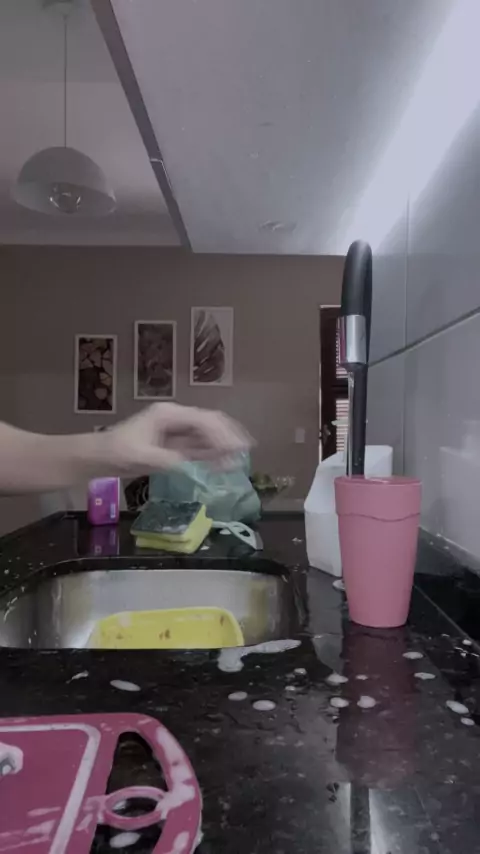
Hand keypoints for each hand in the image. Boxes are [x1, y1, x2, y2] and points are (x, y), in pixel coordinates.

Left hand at [105, 403, 251, 474]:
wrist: (100, 456)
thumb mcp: (142, 457)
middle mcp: (175, 418)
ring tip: (240, 457)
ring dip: (223, 444)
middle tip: (246, 449)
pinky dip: (212, 453)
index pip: (201, 420)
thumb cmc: (117, 452)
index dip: (221, 433)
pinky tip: (224, 462)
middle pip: (209, 422)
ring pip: (206, 434)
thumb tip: (190, 465)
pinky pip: (198, 446)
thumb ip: (167, 460)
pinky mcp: (174, 444)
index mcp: (168, 414)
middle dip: (228, 435)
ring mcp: (175, 430)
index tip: (235, 447)